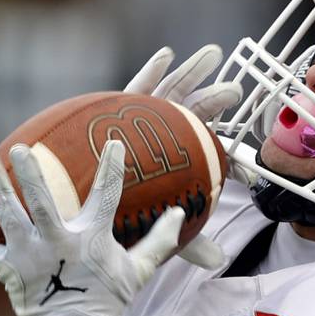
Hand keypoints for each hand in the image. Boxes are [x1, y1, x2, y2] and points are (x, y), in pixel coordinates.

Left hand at [0, 140, 183, 315]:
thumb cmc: (108, 302)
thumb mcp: (138, 272)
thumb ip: (159, 241)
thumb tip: (181, 213)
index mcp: (91, 241)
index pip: (106, 197)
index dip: (112, 169)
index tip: (114, 143)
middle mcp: (57, 245)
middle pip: (41, 202)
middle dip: (30, 173)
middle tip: (20, 148)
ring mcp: (29, 259)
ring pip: (8, 217)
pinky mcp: (8, 273)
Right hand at [126, 45, 241, 270]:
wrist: (72, 205)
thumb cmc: (115, 215)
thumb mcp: (155, 228)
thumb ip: (187, 240)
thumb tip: (218, 261)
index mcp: (173, 161)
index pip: (204, 150)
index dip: (224, 146)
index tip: (242, 150)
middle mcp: (160, 138)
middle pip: (193, 115)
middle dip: (214, 100)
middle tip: (234, 90)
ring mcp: (141, 122)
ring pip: (171, 95)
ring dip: (192, 74)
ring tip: (213, 55)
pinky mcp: (118, 110)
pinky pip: (137, 88)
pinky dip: (152, 71)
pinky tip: (167, 54)